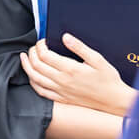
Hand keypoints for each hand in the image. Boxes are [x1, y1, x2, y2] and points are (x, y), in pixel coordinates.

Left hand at [20, 35, 135, 115]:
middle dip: (31, 53)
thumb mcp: (97, 59)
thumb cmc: (108, 80)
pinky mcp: (61, 99)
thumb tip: (65, 37)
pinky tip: (32, 76)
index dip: (40, 45)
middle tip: (33, 47)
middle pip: (37, 65)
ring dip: (27, 66)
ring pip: (35, 78)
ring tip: (24, 58)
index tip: (43, 41)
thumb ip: (79, 47)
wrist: (114, 101)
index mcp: (70, 69)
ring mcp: (60, 91)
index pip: (45, 55)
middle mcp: (62, 81)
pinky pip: (41, 91)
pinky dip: (33, 82)